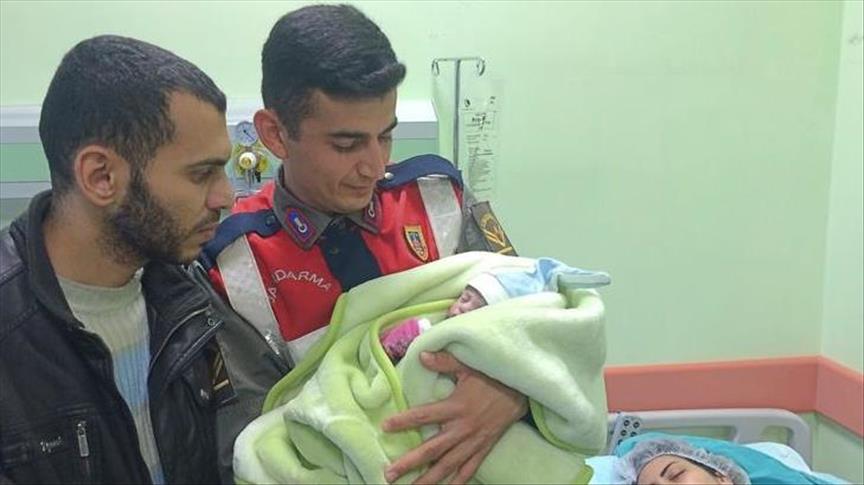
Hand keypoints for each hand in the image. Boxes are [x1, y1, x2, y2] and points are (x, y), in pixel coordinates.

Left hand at [382, 351, 527, 483]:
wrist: (522, 391)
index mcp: (456, 407)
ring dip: (428, 479)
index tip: (385, 427)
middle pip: (431, 450)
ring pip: (447, 465)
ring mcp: (473, 442)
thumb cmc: (493, 376)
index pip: (424, 415)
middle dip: (409, 463)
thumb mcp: (469, 365)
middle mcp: (462, 428)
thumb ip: (445, 361)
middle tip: (389, 474)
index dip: (403, 421)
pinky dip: (457, 481)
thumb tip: (422, 355)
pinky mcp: (483, 449)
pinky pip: (469, 470)